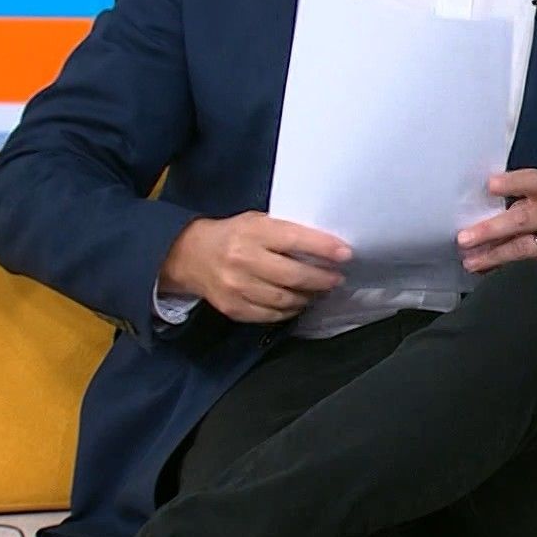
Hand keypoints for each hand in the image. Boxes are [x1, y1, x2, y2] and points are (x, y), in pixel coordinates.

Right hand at [158, 211, 350, 323]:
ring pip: (284, 300)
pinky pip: (270, 316)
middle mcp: (244, 261)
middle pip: (293, 276)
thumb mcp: (257, 221)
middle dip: (322, 279)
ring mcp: (237, 288)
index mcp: (253, 233)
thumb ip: (285, 232)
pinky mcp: (233, 308)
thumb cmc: (234, 234)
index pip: (295, 241)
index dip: (324, 248)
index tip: (346, 254)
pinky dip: (290, 311)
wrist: (190, 255)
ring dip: (308, 297)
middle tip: (337, 278)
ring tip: (320, 291)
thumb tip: (326, 246)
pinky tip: (299, 303)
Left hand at [457, 169, 536, 274]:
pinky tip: (490, 274)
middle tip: (464, 238)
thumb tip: (474, 210)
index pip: (534, 182)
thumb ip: (515, 201)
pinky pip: (530, 270)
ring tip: (471, 262)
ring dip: (492, 256)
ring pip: (523, 249)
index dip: (512, 183)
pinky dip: (506, 272)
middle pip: (523, 219)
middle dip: (490, 230)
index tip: (490, 185)